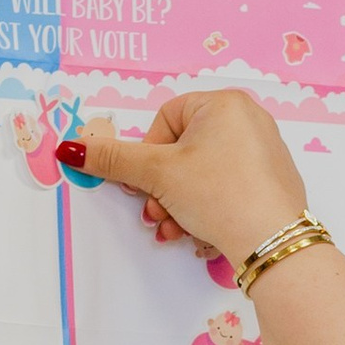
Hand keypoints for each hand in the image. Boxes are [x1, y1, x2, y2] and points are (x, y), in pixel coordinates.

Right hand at [70, 89, 306, 262]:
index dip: (148, 153)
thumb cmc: (220, 194)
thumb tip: (73, 148)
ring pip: (202, 177)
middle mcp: (249, 121)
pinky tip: (202, 236)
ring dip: (179, 207)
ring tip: (177, 231)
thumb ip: (114, 160)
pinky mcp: (270, 184)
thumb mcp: (158, 174)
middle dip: (162, 190)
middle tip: (156, 213)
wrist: (272, 241)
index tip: (143, 182)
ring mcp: (263, 153)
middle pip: (183, 152)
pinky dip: (207, 212)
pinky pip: (225, 191)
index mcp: (224, 103)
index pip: (166, 118)